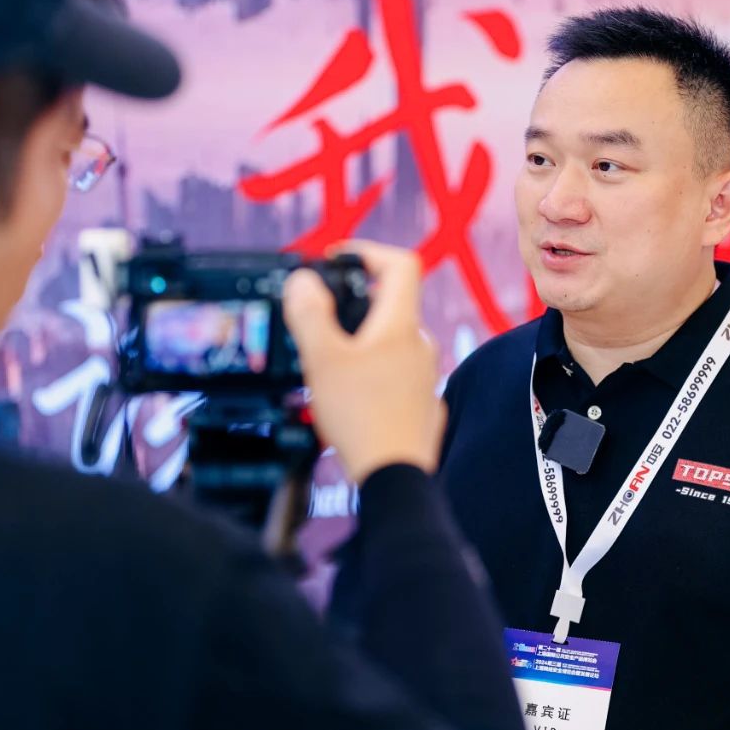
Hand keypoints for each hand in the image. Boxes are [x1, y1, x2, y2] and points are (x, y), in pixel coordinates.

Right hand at [282, 241, 443, 483]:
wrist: (394, 477)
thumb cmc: (360, 417)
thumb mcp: (322, 359)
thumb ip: (310, 313)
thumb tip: (304, 280)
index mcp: (400, 325)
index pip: (401, 263)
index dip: (369, 251)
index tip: (339, 259)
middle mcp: (420, 345)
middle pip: (392, 304)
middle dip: (355, 303)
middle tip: (321, 317)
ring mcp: (425, 376)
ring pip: (392, 342)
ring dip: (362, 341)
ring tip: (328, 363)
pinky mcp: (421, 404)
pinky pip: (396, 374)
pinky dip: (372, 373)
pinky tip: (349, 396)